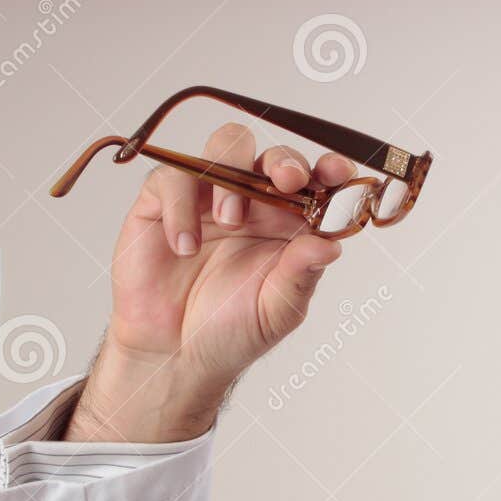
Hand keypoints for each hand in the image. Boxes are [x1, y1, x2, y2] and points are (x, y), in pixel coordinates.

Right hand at [65, 121, 357, 441]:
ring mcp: (209, 197)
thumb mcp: (277, 310)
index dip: (330, 170)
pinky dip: (180, 205)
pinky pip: (173, 177)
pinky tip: (186, 247)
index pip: (316, 183)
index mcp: (290, 224)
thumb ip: (302, 274)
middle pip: (272, 156)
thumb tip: (331, 245)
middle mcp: (254, 204)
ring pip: (226, 145)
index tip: (337, 173)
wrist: (176, 355)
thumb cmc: (232, 332)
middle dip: (284, 160)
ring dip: (233, 175)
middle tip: (286, 180)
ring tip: (228, 222)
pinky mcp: (163, 203)